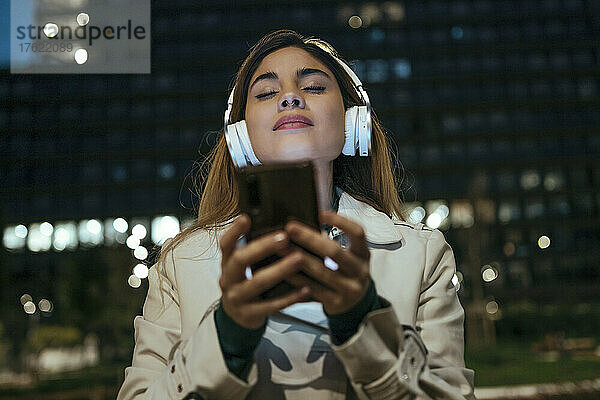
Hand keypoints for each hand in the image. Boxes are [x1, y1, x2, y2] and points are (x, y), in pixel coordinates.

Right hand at [218, 214, 310, 329]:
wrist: (238, 318)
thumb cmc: (246, 285)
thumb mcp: (244, 268)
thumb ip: (256, 251)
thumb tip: (283, 229)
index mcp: (227, 263)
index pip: (226, 244)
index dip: (234, 231)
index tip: (246, 218)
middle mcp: (228, 279)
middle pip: (240, 259)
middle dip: (262, 247)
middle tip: (284, 237)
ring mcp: (236, 298)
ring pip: (257, 282)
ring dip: (280, 269)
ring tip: (299, 259)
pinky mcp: (249, 314)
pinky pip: (272, 305)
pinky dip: (290, 296)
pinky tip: (305, 288)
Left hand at [283, 210, 370, 314]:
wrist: (356, 304)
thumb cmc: (348, 274)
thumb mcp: (350, 256)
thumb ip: (333, 243)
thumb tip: (305, 225)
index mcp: (363, 254)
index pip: (357, 233)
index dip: (341, 222)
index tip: (322, 214)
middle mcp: (359, 270)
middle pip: (334, 251)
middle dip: (310, 238)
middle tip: (291, 228)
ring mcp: (349, 288)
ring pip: (321, 271)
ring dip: (298, 257)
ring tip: (282, 247)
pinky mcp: (336, 301)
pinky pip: (313, 288)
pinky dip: (298, 278)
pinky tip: (285, 270)